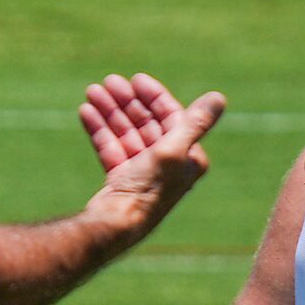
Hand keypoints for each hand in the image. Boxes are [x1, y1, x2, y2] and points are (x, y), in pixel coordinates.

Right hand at [81, 73, 225, 238]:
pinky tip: (86, 111)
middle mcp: (169, 166)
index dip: (154, 96)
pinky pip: (111, 148)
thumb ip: (195, 123)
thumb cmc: (149, 188)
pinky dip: (100, 129)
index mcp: (188, 159)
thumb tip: (219, 97)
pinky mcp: (122, 180)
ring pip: (126, 133)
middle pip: (147, 123)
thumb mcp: (173, 151)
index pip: (172, 118)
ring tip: (92, 91)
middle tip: (107, 82)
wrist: (115, 226)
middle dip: (127, 101)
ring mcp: (144, 173)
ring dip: (110, 111)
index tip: (135, 79)